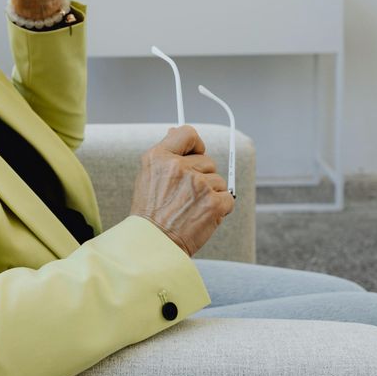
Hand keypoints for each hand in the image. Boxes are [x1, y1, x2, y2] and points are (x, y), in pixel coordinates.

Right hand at [129, 125, 234, 255]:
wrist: (154, 244)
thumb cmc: (150, 213)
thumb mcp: (148, 176)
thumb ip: (165, 153)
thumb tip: (174, 130)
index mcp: (159, 157)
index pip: (187, 133)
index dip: (195, 144)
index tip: (195, 154)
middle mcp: (178, 167)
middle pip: (207, 161)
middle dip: (202, 177)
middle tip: (184, 196)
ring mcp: (197, 184)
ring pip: (218, 181)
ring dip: (210, 194)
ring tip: (190, 209)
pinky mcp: (213, 202)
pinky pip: (227, 198)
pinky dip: (220, 209)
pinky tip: (202, 216)